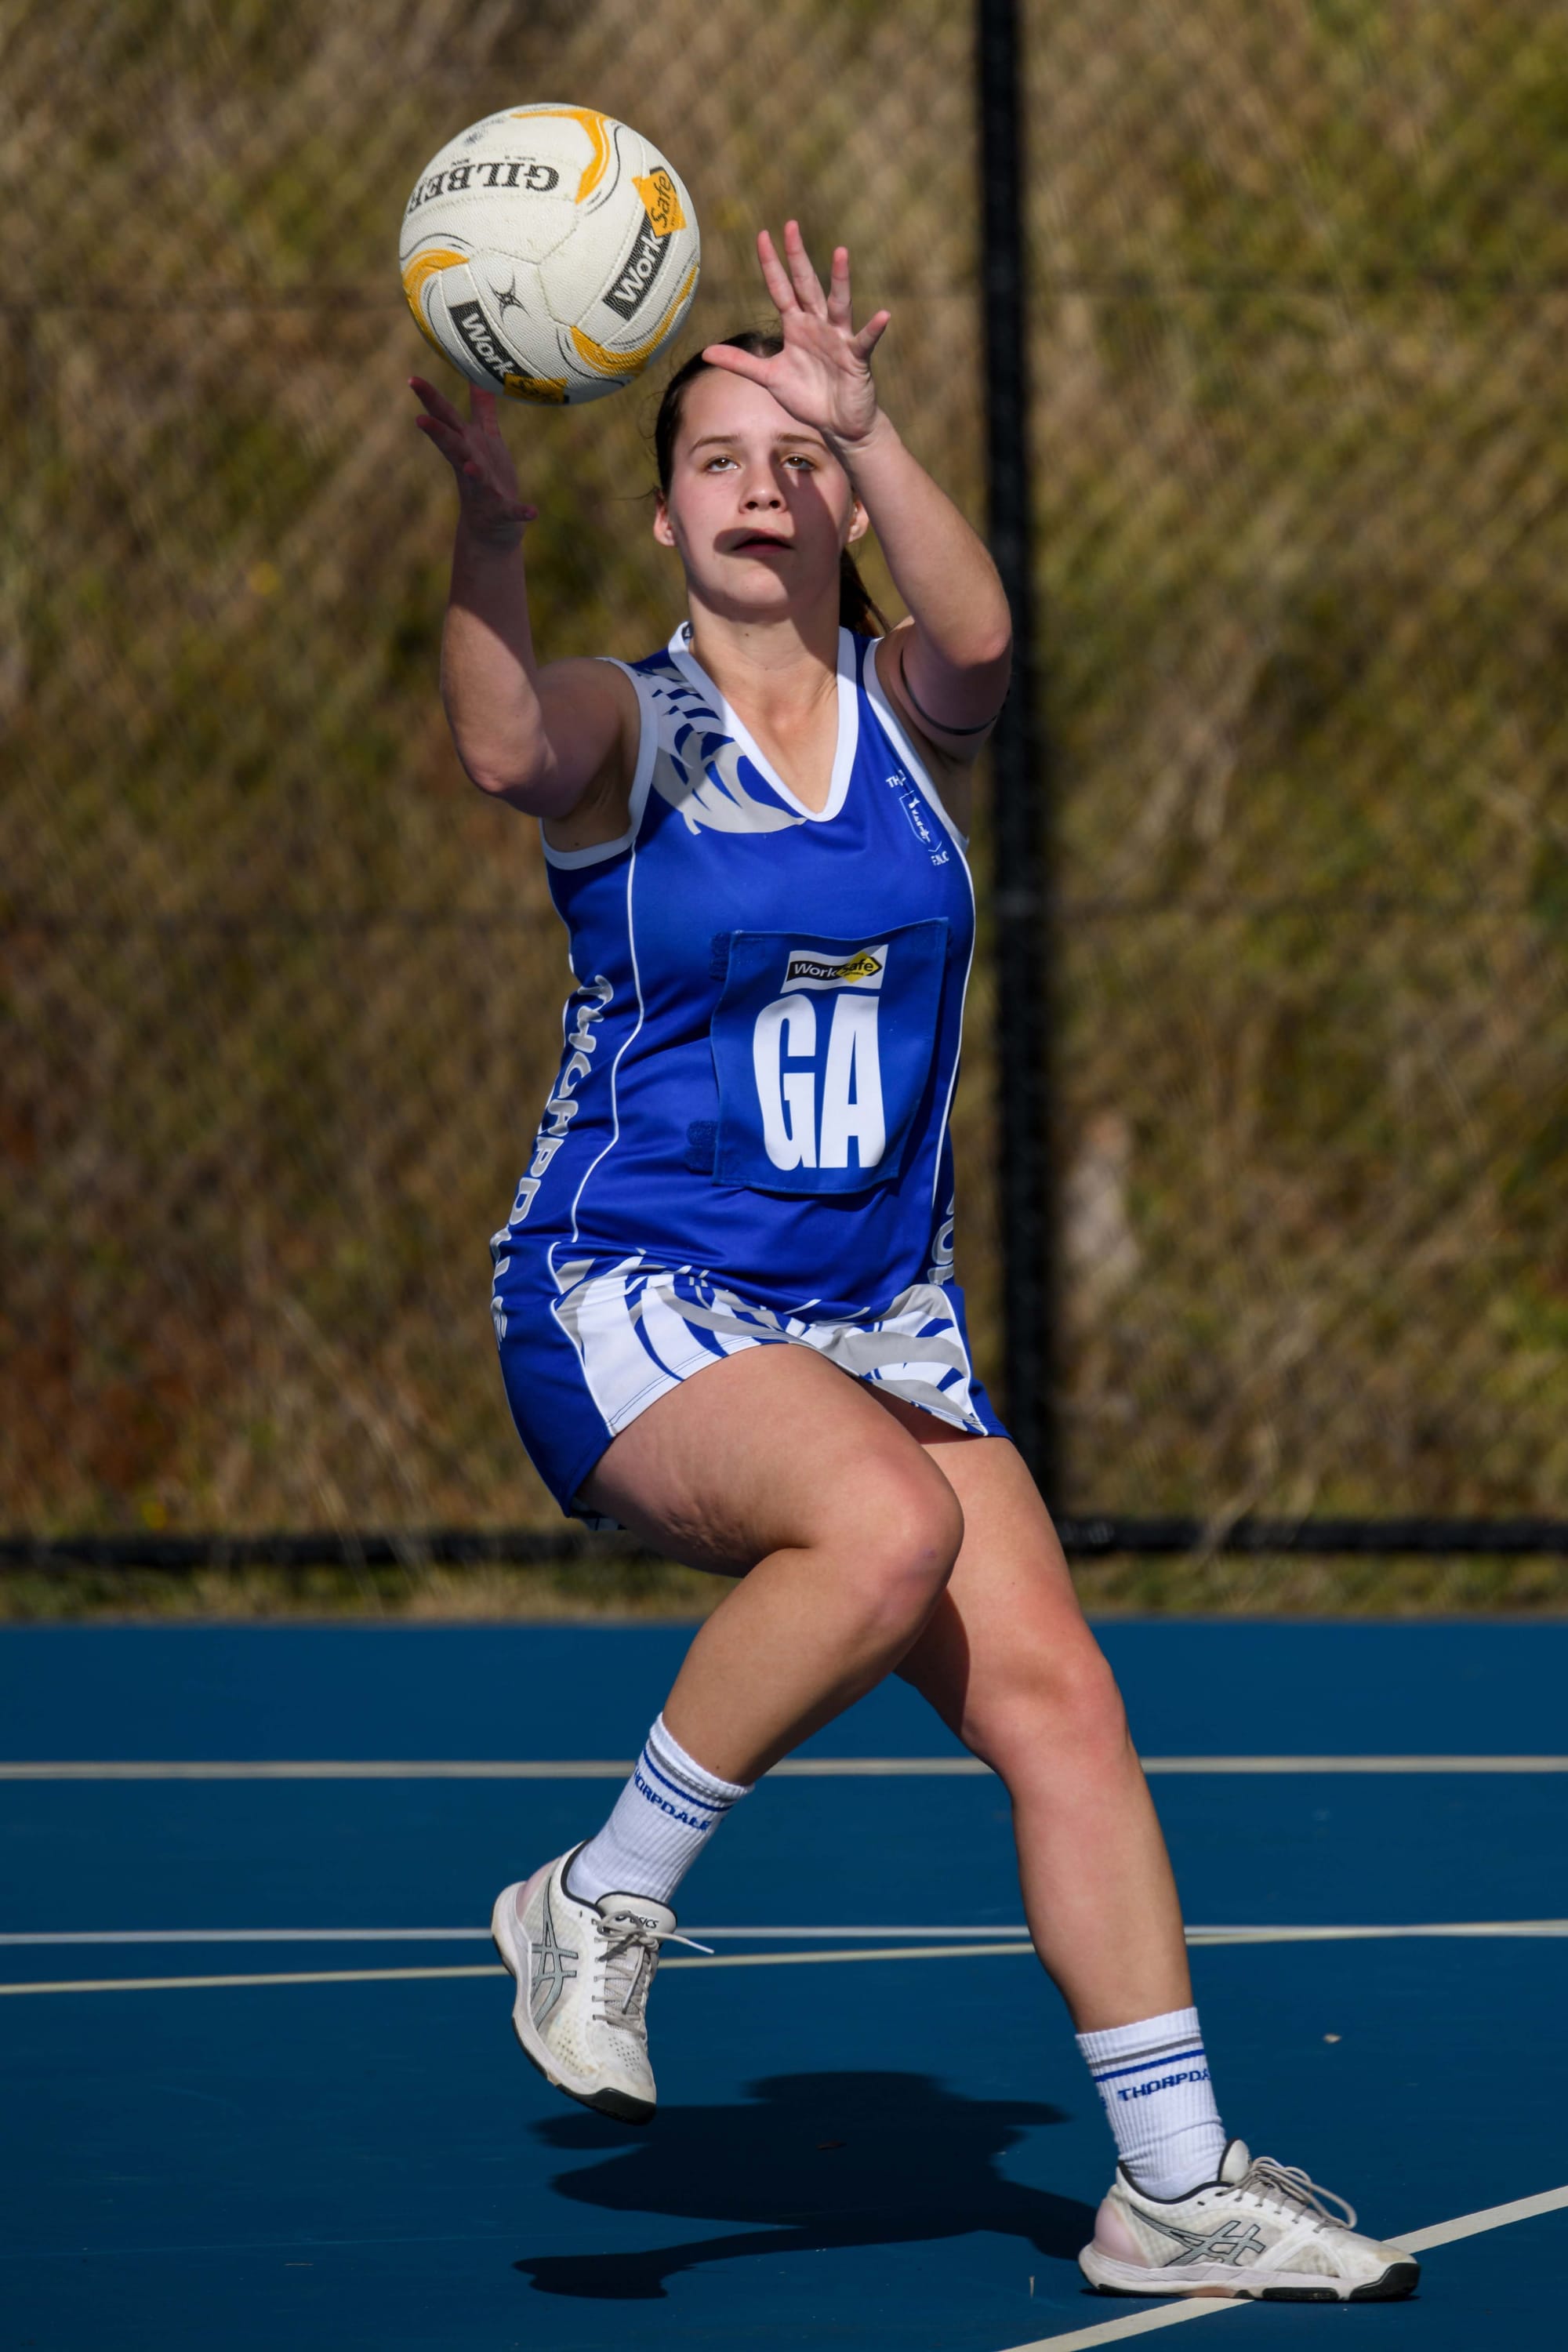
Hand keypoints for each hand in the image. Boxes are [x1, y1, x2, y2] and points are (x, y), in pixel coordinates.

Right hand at [409, 378, 538, 547]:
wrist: (492, 526)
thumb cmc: (488, 475)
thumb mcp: (484, 438)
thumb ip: (482, 408)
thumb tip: (478, 376)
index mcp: (466, 446)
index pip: (445, 420)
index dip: (429, 399)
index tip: (413, 380)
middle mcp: (469, 466)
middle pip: (452, 446)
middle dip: (437, 433)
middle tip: (420, 419)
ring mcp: (484, 490)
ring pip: (475, 478)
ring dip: (473, 472)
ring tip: (470, 467)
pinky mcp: (502, 511)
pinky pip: (511, 511)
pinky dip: (521, 511)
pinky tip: (533, 512)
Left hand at [702, 222, 890, 453]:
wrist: (837, 423)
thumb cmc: (807, 396)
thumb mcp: (769, 378)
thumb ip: (741, 363)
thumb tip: (707, 353)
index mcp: (796, 326)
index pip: (781, 289)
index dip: (771, 265)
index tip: (763, 236)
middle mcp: (817, 325)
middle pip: (806, 285)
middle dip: (798, 258)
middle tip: (791, 226)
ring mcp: (839, 338)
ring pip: (838, 303)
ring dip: (840, 279)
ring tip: (840, 253)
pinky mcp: (856, 358)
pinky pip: (865, 340)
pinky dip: (874, 329)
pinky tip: (882, 315)